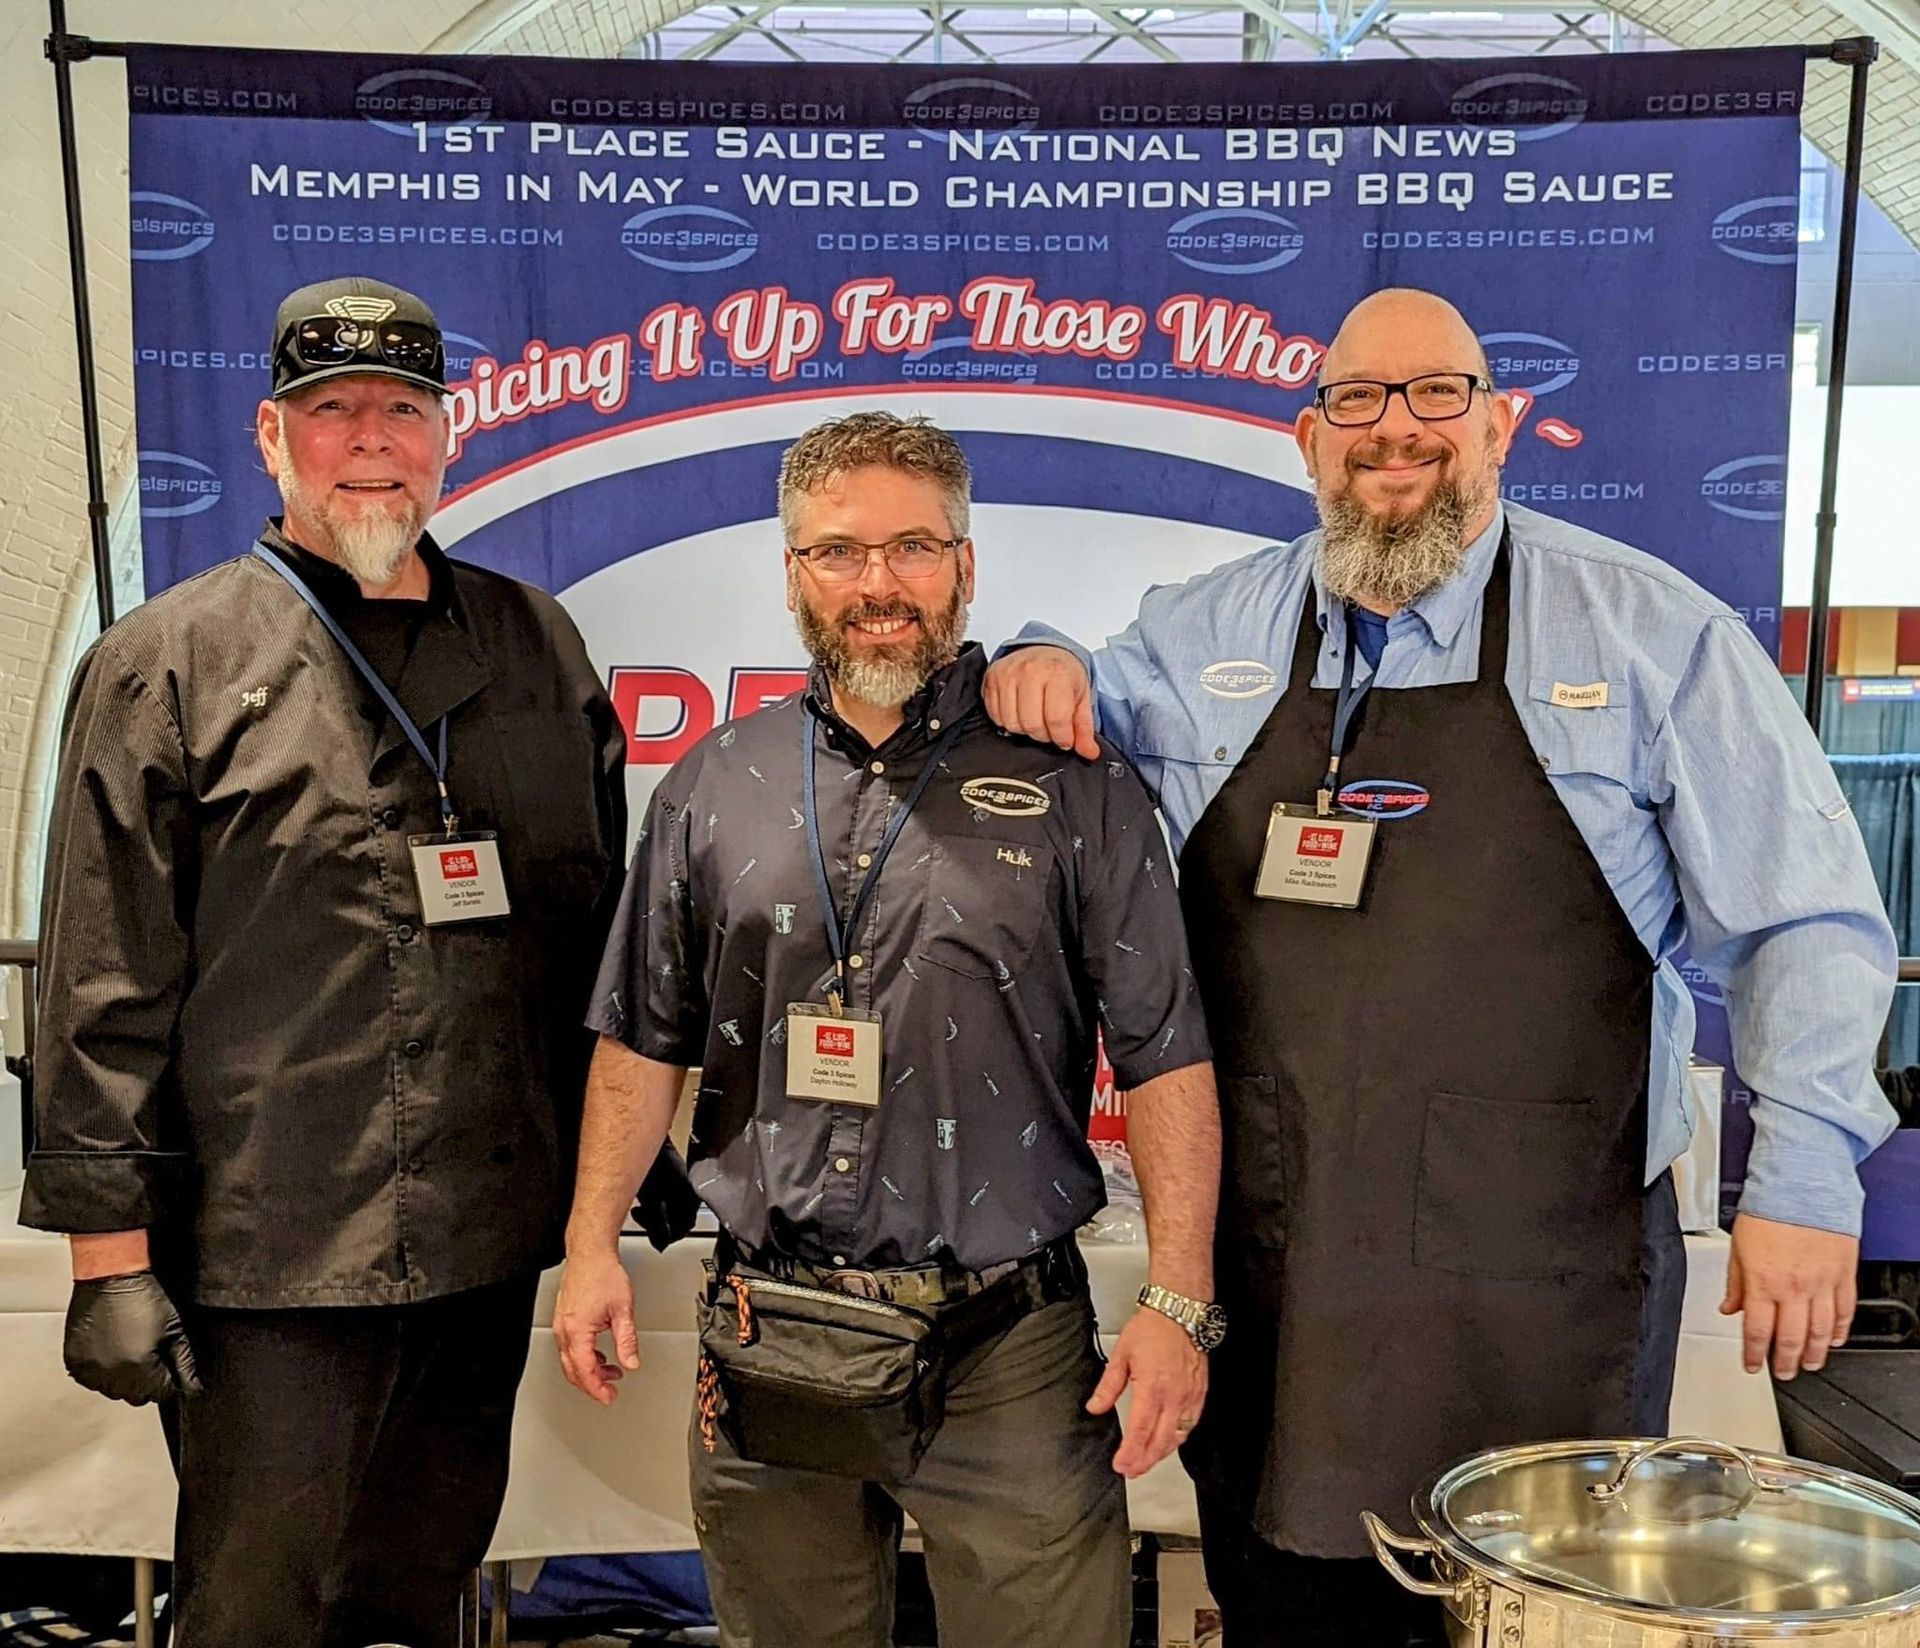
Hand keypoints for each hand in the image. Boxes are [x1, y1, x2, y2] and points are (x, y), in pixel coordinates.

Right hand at [64, 1272, 201, 1405]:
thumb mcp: (174, 1328)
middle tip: (150, 1359)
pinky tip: (110, 1353)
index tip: (169, 1369)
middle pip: (136, 1396)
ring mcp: (90, 1370)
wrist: (110, 1277)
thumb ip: (184, 1361)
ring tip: (129, 1353)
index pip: (161, 1393)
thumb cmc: (145, 1298)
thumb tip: (193, 1387)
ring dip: (123, 1380)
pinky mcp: (74, 1362)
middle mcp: (112, 1375)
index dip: (169, 1382)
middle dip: (147, 1383)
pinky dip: (101, 1373)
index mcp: (140, 1368)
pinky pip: (90, 1381)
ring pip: (112, 1391)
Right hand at [554, 1248, 639, 1405]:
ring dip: (589, 1371)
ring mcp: (561, 1325)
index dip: (597, 1389)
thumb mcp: (623, 1310)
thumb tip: (631, 1363)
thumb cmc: (603, 1274)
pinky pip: (569, 1348)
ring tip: (611, 1372)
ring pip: (570, 1360)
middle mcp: (564, 1330)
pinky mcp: (563, 1319)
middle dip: (592, 1385)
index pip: (585, 1371)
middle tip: (609, 1391)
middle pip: (573, 1370)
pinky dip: (584, 1357)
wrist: (590, 1254)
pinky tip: (599, 1356)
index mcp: (577, 1330)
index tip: (608, 1397)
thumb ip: (627, 1341)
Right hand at [982, 646, 1099, 759]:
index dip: (1062, 737)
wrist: (1045, 651)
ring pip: (1011, 723)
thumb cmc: (1063, 674)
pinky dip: (1008, 721)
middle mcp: (1030, 670)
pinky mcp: (992, 679)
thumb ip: (1084, 728)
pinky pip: (995, 716)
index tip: (1065, 740)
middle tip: (1050, 728)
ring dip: (1024, 729)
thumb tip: (1089, 752)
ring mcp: (1008, 674)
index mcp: (1057, 673)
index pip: (1056, 718)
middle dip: (1043, 735)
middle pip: (1031, 724)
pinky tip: (1019, 712)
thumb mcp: (1081, 699)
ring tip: (1035, 718)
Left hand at [1087, 1306, 1207, 1477]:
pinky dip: (1178, 1439)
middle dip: (1144, 1462)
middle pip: (1159, 1442)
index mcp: (1152, 1387)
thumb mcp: (1121, 1354)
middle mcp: (1174, 1396)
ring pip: (1177, 1438)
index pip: (1140, 1431)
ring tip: (1146, 1462)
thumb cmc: (1153, 1328)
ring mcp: (1189, 1397)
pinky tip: (1169, 1443)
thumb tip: (1095, 1406)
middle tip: (1131, 1471)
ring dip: (1161, 1454)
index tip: (1121, 1464)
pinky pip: (1191, 1425)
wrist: (1179, 1312)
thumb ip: (1108, 1386)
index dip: (1130, 1453)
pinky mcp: (1200, 1394)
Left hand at [1722, 1213, 1858, 1378]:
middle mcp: (1793, 1288)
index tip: (1752, 1365)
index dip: (1754, 1355)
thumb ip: (1735, 1283)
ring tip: (1808, 1363)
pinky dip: (1839, 1330)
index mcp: (1763, 1282)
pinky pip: (1844, 1311)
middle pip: (1791, 1339)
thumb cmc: (1768, 1210)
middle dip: (1786, 1362)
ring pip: (1820, 1332)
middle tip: (1783, 1373)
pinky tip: (1833, 1339)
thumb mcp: (1738, 1248)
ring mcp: (1821, 1284)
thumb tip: (1728, 1308)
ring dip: (1814, 1353)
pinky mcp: (1843, 1275)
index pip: (1757, 1331)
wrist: (1802, 1186)